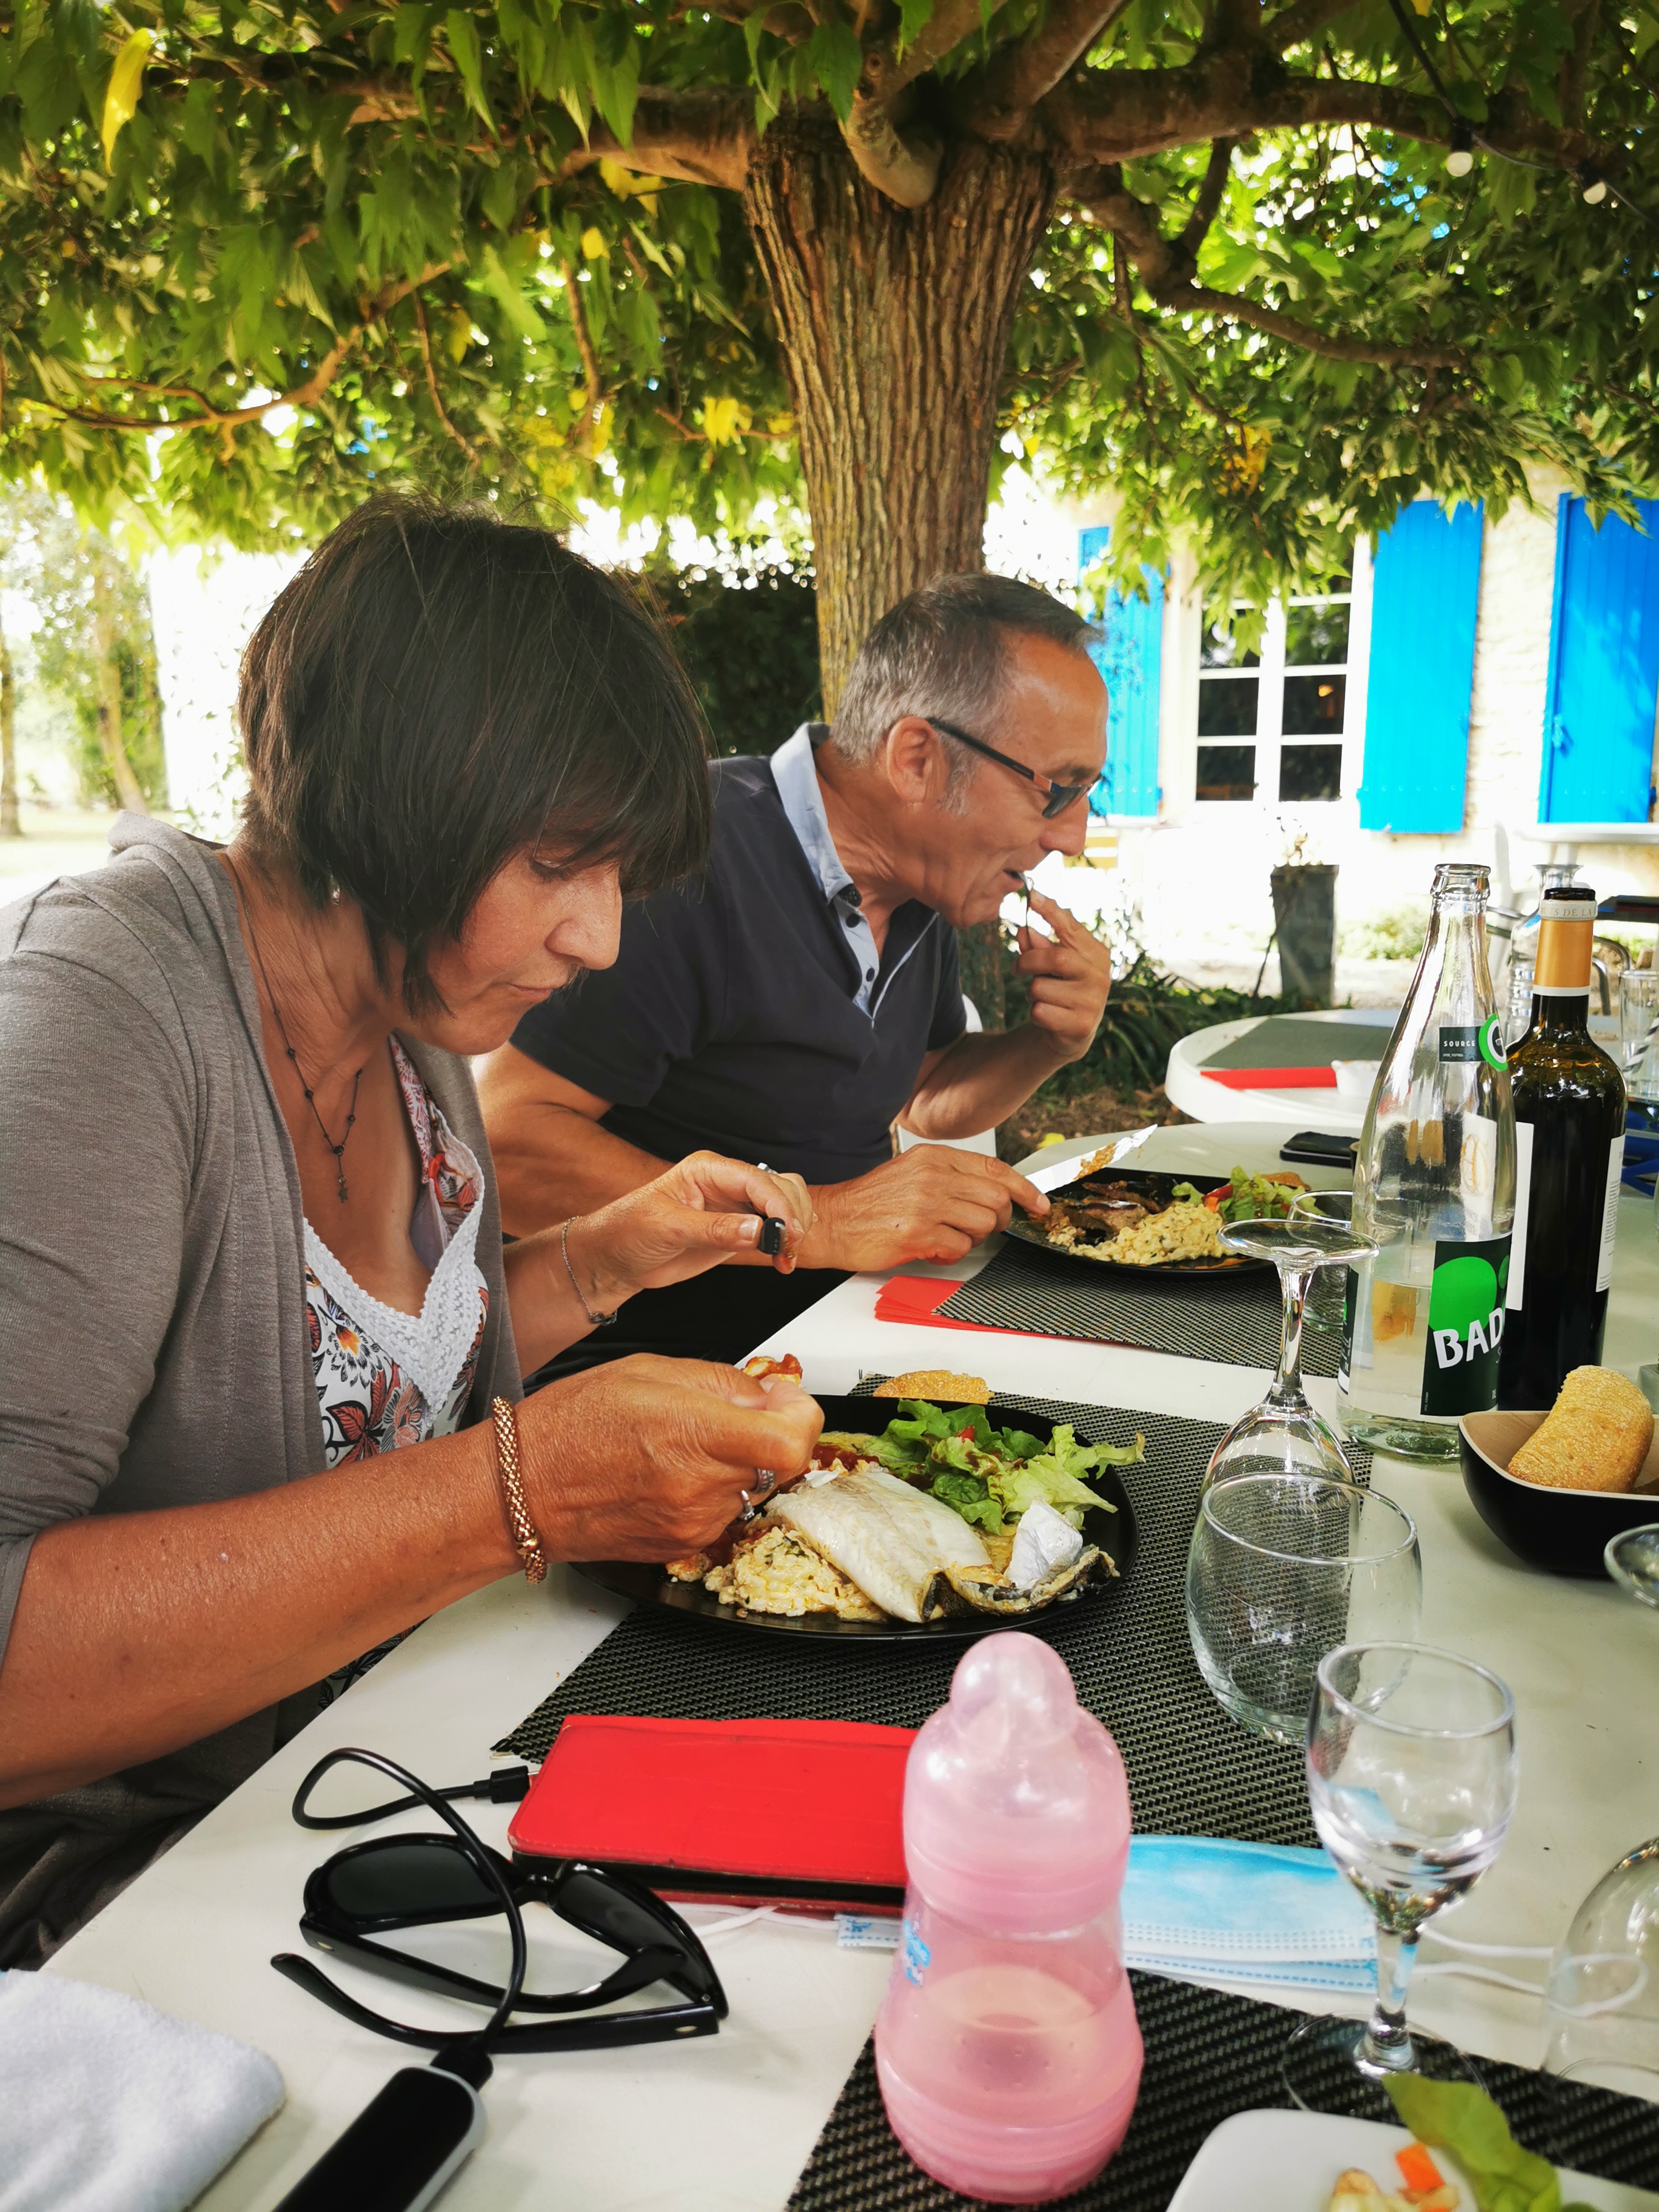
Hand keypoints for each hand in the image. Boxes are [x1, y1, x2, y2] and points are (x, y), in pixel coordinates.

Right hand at [517, 1356, 823, 1559]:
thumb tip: (766, 1394)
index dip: (801, 1416)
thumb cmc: (570, 1425)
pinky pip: (723, 1511)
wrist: (522, 1489)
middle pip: (780, 1464)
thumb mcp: (649, 1371)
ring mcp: (693, 1523)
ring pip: (752, 1487)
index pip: (792, 1441)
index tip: (784, 1399)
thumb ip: (721, 1381)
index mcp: (695, 1434)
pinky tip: (674, 1469)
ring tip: (689, 1440)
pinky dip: (714, 1487)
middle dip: (771, 1432)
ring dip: (740, 1461)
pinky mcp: (681, 1545)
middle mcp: (700, 1487)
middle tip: (739, 1411)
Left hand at [565, 1153, 813, 1308]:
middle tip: (788, 1246)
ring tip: (786, 1256)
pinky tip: (784, 1259)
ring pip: (785, 1204)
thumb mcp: (668, 1227)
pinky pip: (775, 1228)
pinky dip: (787, 1242)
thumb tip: (756, 1228)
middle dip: (792, 1215)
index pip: (756, 1179)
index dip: (778, 1204)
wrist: (616, 1259)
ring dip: (795, 1228)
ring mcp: (734, 1207)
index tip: (788, 1231)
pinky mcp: (738, 1229)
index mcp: (707, 1169)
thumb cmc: (629, 1231)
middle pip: (780, 1187)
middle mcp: (726, 1184)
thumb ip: (715, 1228)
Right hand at [800, 1144, 1047, 1270]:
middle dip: (998, 1219)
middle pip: (996, 1198)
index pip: (994, 1168)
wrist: (831, 1221)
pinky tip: (931, 1248)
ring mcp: (926, 1203)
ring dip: (972, 1238)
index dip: (1024, 1188)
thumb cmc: (871, 1202)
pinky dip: (952, 1253)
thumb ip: (951, 1177)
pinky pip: (960, 1247)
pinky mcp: (919, 1232)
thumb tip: (994, 1194)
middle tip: (982, 1228)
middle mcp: (932, 1175)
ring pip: (983, 1224)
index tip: (1038, 1204)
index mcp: (933, 1156)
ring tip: (947, 1237)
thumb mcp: (912, 1173)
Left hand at [1017, 888, 1111, 1063]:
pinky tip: (1047, 1016)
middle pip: (1054, 958)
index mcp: (1096, 954)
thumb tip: (1022, 931)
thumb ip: (1039, 947)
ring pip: (1040, 987)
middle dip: (1028, 961)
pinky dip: (1034, 1012)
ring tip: (1041, 997)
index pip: (1071, 928)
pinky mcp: (1081, 1026)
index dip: (1051, 911)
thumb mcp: (1051, 965)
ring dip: (1030, 991)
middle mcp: (1100, 976)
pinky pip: (1039, 1011)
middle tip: (1016, 968)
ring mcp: (1093, 1002)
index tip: (1032, 896)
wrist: (1072, 1032)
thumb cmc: (1061, 988)